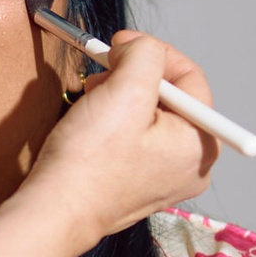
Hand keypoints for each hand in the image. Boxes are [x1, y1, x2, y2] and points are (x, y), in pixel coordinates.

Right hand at [20, 31, 219, 248]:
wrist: (54, 211)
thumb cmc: (89, 161)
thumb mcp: (125, 90)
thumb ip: (145, 54)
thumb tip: (140, 48)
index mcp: (200, 143)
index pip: (189, 77)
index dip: (152, 52)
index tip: (118, 45)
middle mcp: (193, 165)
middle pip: (172, 97)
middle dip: (135, 77)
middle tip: (101, 75)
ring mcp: (168, 179)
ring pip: (152, 116)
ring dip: (122, 97)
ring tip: (93, 100)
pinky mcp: (142, 186)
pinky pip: (139, 139)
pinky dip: (118, 122)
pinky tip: (94, 123)